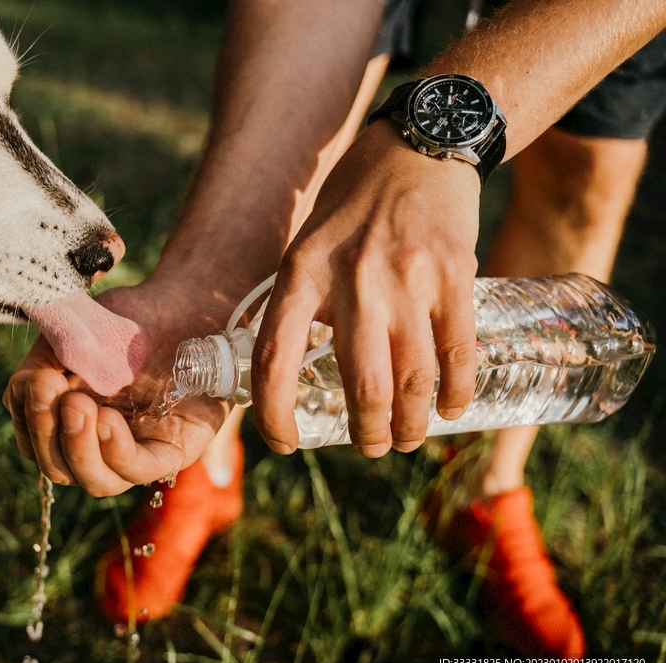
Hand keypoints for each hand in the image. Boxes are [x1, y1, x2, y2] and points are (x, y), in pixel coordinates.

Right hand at [3, 276, 234, 495]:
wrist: (187, 305)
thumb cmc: (130, 319)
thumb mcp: (77, 332)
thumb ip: (46, 358)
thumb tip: (26, 388)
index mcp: (70, 418)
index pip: (35, 441)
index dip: (28, 419)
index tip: (33, 381)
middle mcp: (100, 442)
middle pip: (59, 467)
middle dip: (47, 433)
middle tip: (49, 390)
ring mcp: (136, 451)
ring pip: (96, 481)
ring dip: (78, 448)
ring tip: (79, 406)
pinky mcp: (171, 451)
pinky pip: (139, 470)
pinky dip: (116, 451)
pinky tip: (106, 420)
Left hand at [251, 121, 480, 455]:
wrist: (418, 146)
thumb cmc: (352, 204)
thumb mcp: (306, 246)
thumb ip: (301, 304)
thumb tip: (292, 373)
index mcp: (302, 274)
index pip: (275, 359)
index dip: (274, 413)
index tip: (284, 441)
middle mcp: (352, 281)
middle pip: (362, 387)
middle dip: (367, 434)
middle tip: (370, 446)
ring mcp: (407, 280)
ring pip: (412, 380)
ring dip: (410, 425)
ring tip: (406, 438)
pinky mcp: (454, 275)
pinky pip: (458, 353)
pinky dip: (455, 393)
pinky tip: (450, 409)